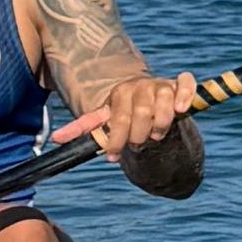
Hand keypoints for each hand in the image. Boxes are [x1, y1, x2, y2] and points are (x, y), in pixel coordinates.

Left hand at [55, 71, 200, 162]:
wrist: (150, 100)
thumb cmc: (126, 114)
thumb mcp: (106, 120)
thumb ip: (83, 127)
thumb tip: (56, 139)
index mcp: (118, 94)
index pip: (118, 120)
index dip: (116, 141)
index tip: (114, 157)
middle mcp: (139, 86)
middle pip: (141, 116)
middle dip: (139, 136)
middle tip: (138, 144)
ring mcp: (160, 85)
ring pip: (163, 107)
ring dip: (160, 126)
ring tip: (156, 134)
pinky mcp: (179, 84)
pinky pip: (186, 84)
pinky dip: (185, 96)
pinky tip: (182, 109)